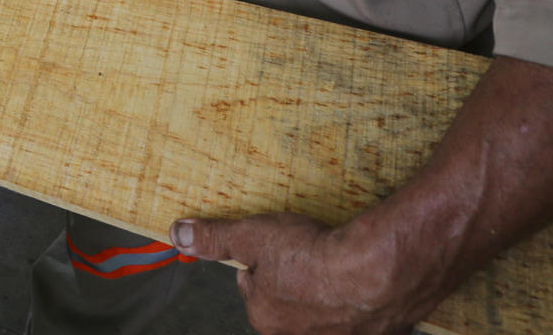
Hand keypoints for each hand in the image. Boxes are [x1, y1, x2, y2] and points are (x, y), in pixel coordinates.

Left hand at [170, 213, 424, 334]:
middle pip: (286, 302)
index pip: (252, 285)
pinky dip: (360, 301)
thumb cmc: (311, 255)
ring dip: (327, 293)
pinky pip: (358, 317)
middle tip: (308, 252)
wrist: (374, 272)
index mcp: (263, 316)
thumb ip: (214, 238)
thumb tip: (178, 234)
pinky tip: (363, 279)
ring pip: (322, 312)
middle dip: (294, 280)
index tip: (278, 245)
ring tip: (337, 263)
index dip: (263, 259)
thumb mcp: (251, 235)